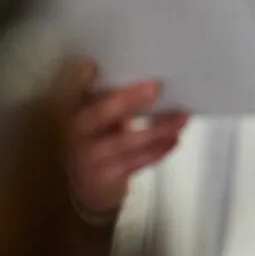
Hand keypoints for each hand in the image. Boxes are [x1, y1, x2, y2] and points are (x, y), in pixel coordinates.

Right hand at [67, 61, 187, 222]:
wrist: (83, 189)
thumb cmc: (92, 144)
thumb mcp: (87, 120)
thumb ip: (95, 96)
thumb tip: (95, 66)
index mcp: (72, 115)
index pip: (82, 94)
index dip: (93, 81)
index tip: (110, 67)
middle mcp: (76, 136)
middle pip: (103, 114)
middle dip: (130, 100)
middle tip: (157, 86)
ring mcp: (91, 159)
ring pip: (128, 141)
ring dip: (158, 128)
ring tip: (182, 117)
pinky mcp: (108, 178)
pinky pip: (137, 162)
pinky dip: (158, 151)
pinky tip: (175, 140)